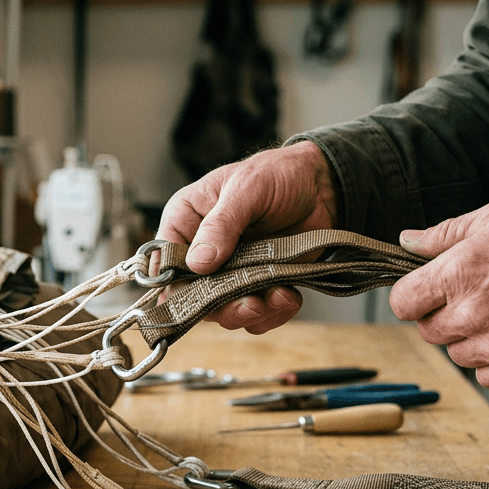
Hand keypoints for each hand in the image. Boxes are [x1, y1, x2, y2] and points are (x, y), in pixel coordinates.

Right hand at [156, 142, 338, 333]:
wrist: (322, 185)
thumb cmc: (277, 174)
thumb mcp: (247, 188)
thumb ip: (221, 224)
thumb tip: (197, 262)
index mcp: (187, 220)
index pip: (165, 260)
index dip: (175, 284)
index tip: (199, 296)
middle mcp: (203, 250)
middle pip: (194, 296)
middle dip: (221, 306)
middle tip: (249, 304)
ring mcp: (231, 272)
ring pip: (225, 311)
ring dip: (251, 312)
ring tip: (276, 296)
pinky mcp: (259, 285)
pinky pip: (257, 315)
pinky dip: (274, 313)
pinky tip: (288, 295)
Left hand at [388, 197, 488, 389]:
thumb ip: (445, 233)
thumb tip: (407, 242)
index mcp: (457, 274)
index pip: (402, 302)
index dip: (414, 295)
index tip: (431, 289)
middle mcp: (471, 315)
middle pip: (428, 330)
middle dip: (444, 314)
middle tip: (478, 295)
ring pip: (457, 354)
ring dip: (471, 338)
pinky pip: (486, 376)